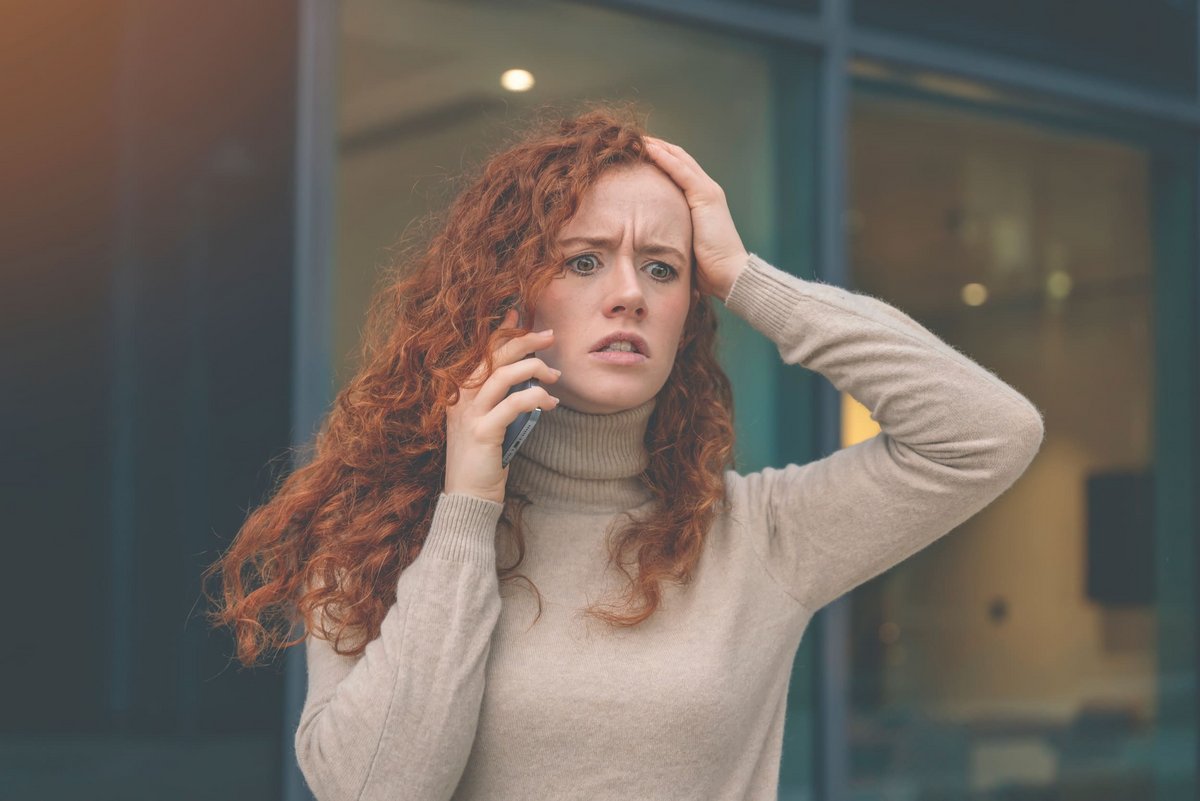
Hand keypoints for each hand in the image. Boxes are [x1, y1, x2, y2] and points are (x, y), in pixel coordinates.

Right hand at [443, 308, 561, 503]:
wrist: (469, 496)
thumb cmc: (484, 458)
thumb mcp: (490, 420)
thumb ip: (501, 396)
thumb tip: (525, 370)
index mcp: (460, 392)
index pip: (480, 351)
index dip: (500, 329)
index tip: (518, 312)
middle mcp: (460, 398)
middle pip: (492, 356)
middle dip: (522, 340)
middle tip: (550, 336)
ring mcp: (469, 414)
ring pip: (502, 375)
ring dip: (533, 369)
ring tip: (555, 376)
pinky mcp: (483, 433)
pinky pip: (512, 405)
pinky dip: (535, 398)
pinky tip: (550, 403)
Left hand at [643, 136, 748, 301]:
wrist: (729, 275)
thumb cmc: (707, 268)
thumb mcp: (684, 243)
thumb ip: (672, 233)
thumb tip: (647, 242)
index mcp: (703, 200)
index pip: (679, 170)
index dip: (660, 158)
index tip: (637, 153)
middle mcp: (707, 190)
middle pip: (679, 158)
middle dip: (656, 146)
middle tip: (632, 139)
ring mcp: (708, 191)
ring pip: (680, 158)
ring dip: (657, 146)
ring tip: (636, 138)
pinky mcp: (706, 196)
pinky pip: (681, 171)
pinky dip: (665, 158)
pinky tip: (649, 149)